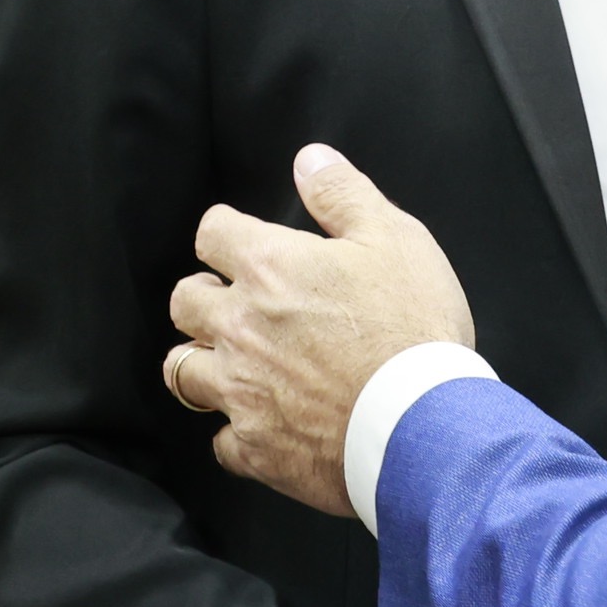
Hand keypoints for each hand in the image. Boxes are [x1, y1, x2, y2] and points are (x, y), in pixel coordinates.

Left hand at [168, 145, 474, 515]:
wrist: (424, 425)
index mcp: (270, 269)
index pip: (212, 232)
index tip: (241, 243)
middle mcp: (242, 327)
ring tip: (231, 361)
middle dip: (204, 296)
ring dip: (202, 361)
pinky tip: (263, 422)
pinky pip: (222, 441)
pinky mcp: (256, 446)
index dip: (227, 233)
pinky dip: (237, 431)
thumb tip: (310, 160)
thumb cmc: (414, 330)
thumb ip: (343, 194)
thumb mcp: (395, 239)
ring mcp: (243, 390)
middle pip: (184, 301)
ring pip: (182, 371)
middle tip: (233, 301)